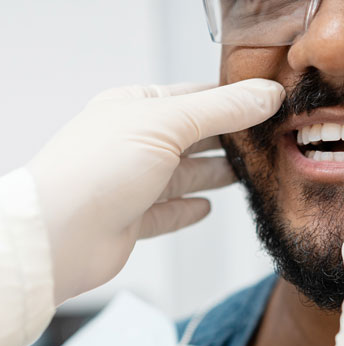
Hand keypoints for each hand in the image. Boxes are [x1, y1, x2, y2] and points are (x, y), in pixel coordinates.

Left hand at [27, 79, 283, 304]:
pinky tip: (206, 208)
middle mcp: (134, 144)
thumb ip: (221, 111)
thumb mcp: (167, 124)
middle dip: (227, 139)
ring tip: (245, 173)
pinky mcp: (133, 219)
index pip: (194, 98)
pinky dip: (188, 209)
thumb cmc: (98, 171)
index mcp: (135, 108)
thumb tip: (266, 95)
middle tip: (263, 141)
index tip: (265, 105)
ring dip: (213, 174)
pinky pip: (168, 212)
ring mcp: (133, 183)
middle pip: (192, 138)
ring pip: (184, 176)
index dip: (231, 101)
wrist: (61, 236)